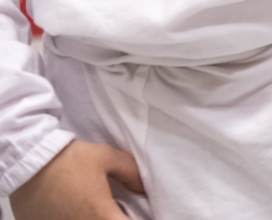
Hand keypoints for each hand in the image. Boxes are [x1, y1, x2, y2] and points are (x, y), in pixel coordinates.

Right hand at [11, 139, 144, 219]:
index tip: (129, 212)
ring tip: (87, 205)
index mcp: (100, 216)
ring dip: (91, 217)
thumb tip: (143, 187)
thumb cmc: (68, 159)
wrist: (28, 161)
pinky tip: (73, 207)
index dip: (132, 219)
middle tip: (112, 207)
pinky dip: (72, 217)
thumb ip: (130, 172)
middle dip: (112, 217)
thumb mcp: (106, 158)